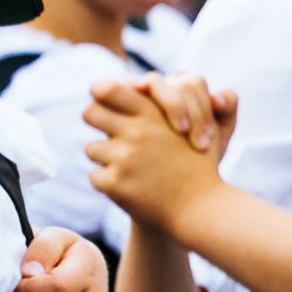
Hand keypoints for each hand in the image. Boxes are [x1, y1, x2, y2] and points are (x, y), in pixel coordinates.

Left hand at [84, 76, 231, 231]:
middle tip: (108, 132)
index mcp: (154, 114)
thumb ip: (178, 100)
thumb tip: (144, 82)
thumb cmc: (199, 165)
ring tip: (129, 167)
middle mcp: (137, 132)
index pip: (106, 89)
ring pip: (91, 148)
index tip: (105, 102)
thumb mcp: (202, 126)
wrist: (200, 209)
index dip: (101, 94)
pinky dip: (108, 182)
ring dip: (105, 157)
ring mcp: (125, 158)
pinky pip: (95, 176)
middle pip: (89, 112)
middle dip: (96, 121)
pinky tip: (129, 186)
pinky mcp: (115, 183)